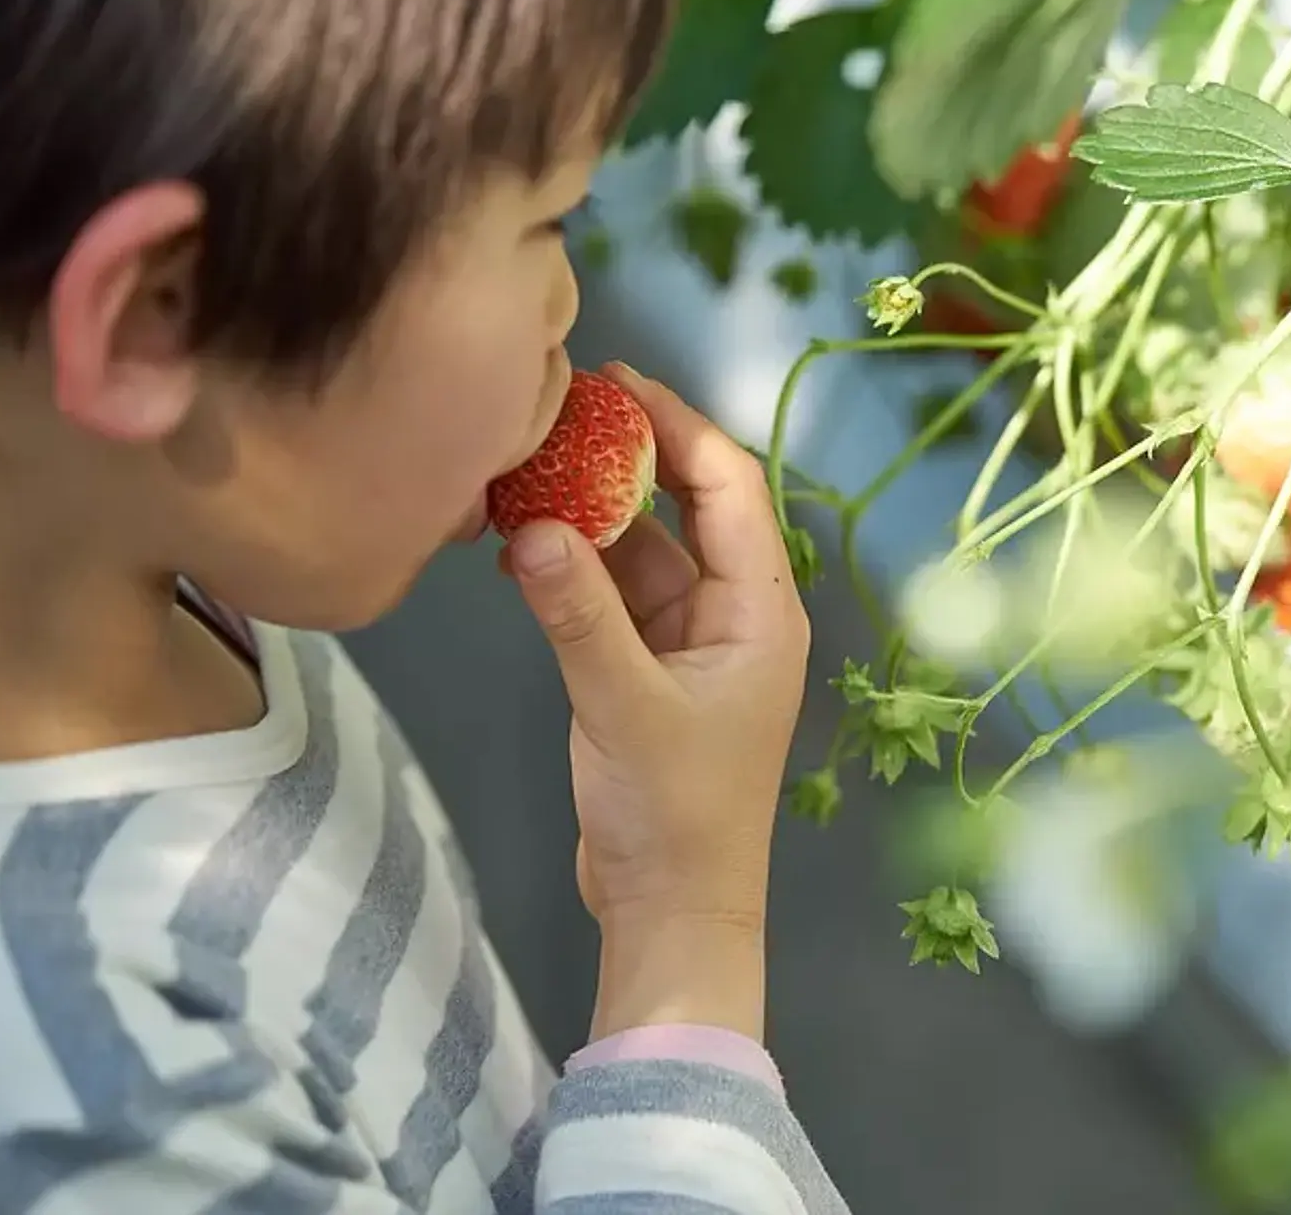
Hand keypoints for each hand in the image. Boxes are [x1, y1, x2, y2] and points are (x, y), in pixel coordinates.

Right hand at [505, 362, 809, 1041]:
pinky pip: (618, 595)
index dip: (678, 425)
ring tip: (530, 461)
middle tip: (565, 403)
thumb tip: (532, 526)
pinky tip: (527, 539)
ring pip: (646, 550)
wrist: (673, 910)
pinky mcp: (653, 672)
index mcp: (763, 612)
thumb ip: (578, 617)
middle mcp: (737, 615)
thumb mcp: (622, 708)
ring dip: (595, 511)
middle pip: (690, 506)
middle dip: (632, 454)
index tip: (615, 380)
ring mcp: (694, 643)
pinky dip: (579, 566)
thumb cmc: (674, 818)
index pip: (730, 487)